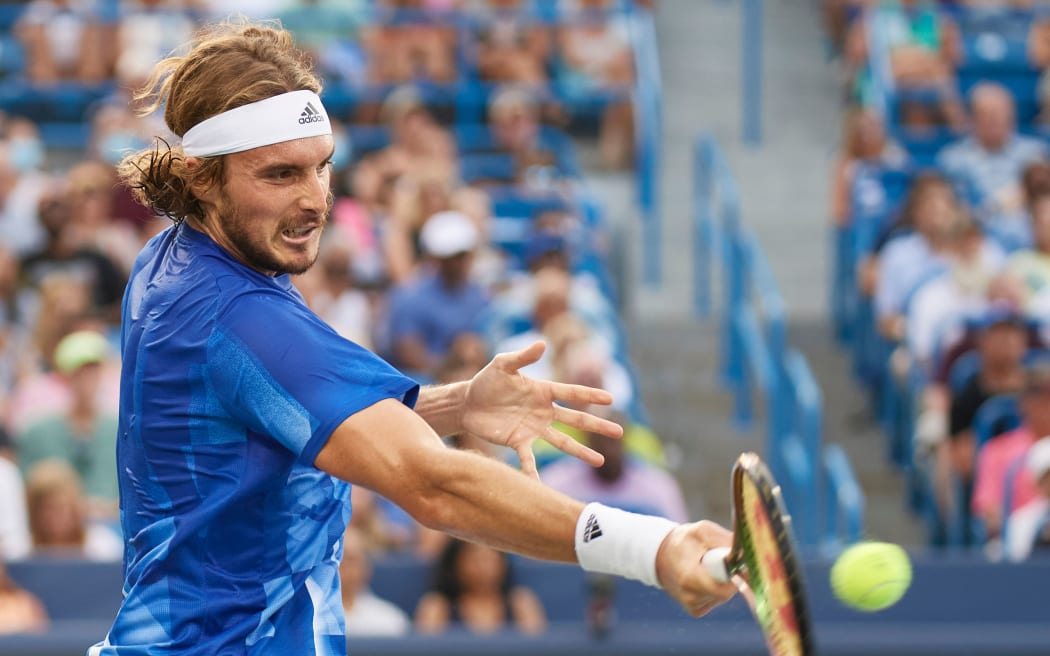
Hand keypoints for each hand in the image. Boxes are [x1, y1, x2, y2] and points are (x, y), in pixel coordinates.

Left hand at [461, 341, 623, 477]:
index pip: (571, 393)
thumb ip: (522, 357)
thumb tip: (543, 344)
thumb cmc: (487, 380)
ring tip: (600, 461)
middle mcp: (543, 411)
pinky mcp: (518, 442)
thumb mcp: (503, 365)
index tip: (610, 398)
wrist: (467, 403)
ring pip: (562, 441)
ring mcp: (533, 429)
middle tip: (619, 432)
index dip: (590, 395)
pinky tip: (541, 486)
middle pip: (575, 420)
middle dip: (597, 426)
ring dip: (580, 452)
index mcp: (543, 391)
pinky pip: (529, 459)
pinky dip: (534, 472)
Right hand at [655, 521, 737, 616]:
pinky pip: (716, 599)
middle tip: (720, 559)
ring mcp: (692, 605)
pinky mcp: (695, 610)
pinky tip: (704, 577)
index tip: (738, 561)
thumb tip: (750, 552)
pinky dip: (716, 588)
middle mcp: (690, 596)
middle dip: (730, 575)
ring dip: (723, 581)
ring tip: (707, 567)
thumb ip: (725, 540)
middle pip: (727, 591)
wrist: (658, 555)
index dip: (737, 574)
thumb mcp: (702, 531)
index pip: (725, 589)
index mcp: (690, 577)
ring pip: (724, 595)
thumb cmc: (683, 540)